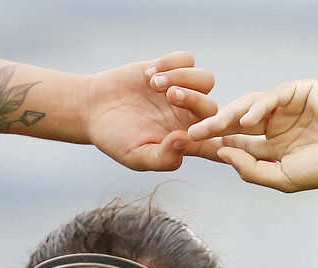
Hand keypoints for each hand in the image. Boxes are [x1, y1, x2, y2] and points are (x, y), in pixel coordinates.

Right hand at [84, 51, 218, 170]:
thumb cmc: (115, 138)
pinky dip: (170, 63)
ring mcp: (182, 91)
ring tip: (153, 84)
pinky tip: (148, 74)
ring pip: (206, 79)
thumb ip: (162, 158)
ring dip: (182, 78)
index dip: (224, 142)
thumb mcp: (136, 156)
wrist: (93, 109)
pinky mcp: (169, 69)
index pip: (217, 145)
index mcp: (187, 141)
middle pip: (214, 107)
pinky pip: (186, 59)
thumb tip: (186, 141)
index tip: (207, 133)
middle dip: (194, 99)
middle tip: (168, 96)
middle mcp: (189, 116)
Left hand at [186, 79, 317, 191]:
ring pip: (248, 107)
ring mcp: (285, 107)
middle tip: (192, 133)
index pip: (236, 144)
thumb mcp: (282, 178)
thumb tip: (221, 153)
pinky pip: (270, 96)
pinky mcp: (296, 91)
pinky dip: (257, 107)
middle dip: (213, 127)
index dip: (213, 145)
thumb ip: (251, 169)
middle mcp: (275, 125)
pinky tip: (248, 120)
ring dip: (229, 116)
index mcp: (272, 147)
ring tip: (214, 126)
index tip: (188, 148)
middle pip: (235, 124)